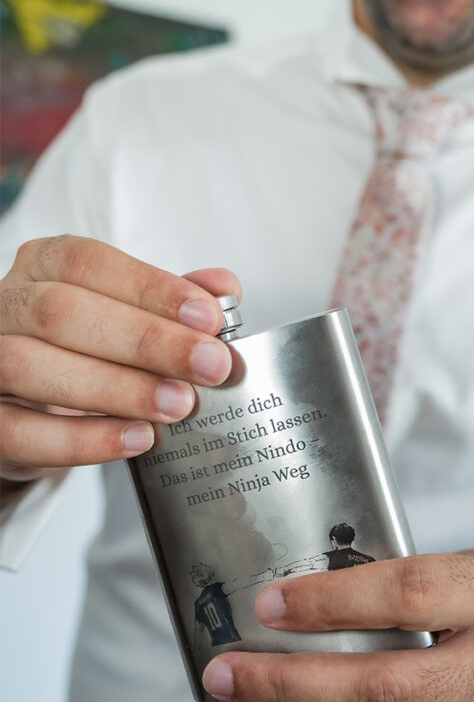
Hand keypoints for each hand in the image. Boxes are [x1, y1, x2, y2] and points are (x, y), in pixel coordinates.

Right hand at [0, 235, 239, 483]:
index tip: (209, 318)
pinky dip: (81, 439)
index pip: (88, 262)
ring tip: (178, 405)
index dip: (150, 288)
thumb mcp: (127, 320)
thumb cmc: (81, 353)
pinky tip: (136, 438)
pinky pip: (17, 429)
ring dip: (115, 388)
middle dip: (146, 340)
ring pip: (29, 365)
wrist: (26, 413)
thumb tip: (223, 288)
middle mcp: (4, 304)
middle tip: (209, 367)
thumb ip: (171, 302)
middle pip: (60, 311)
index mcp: (41, 265)